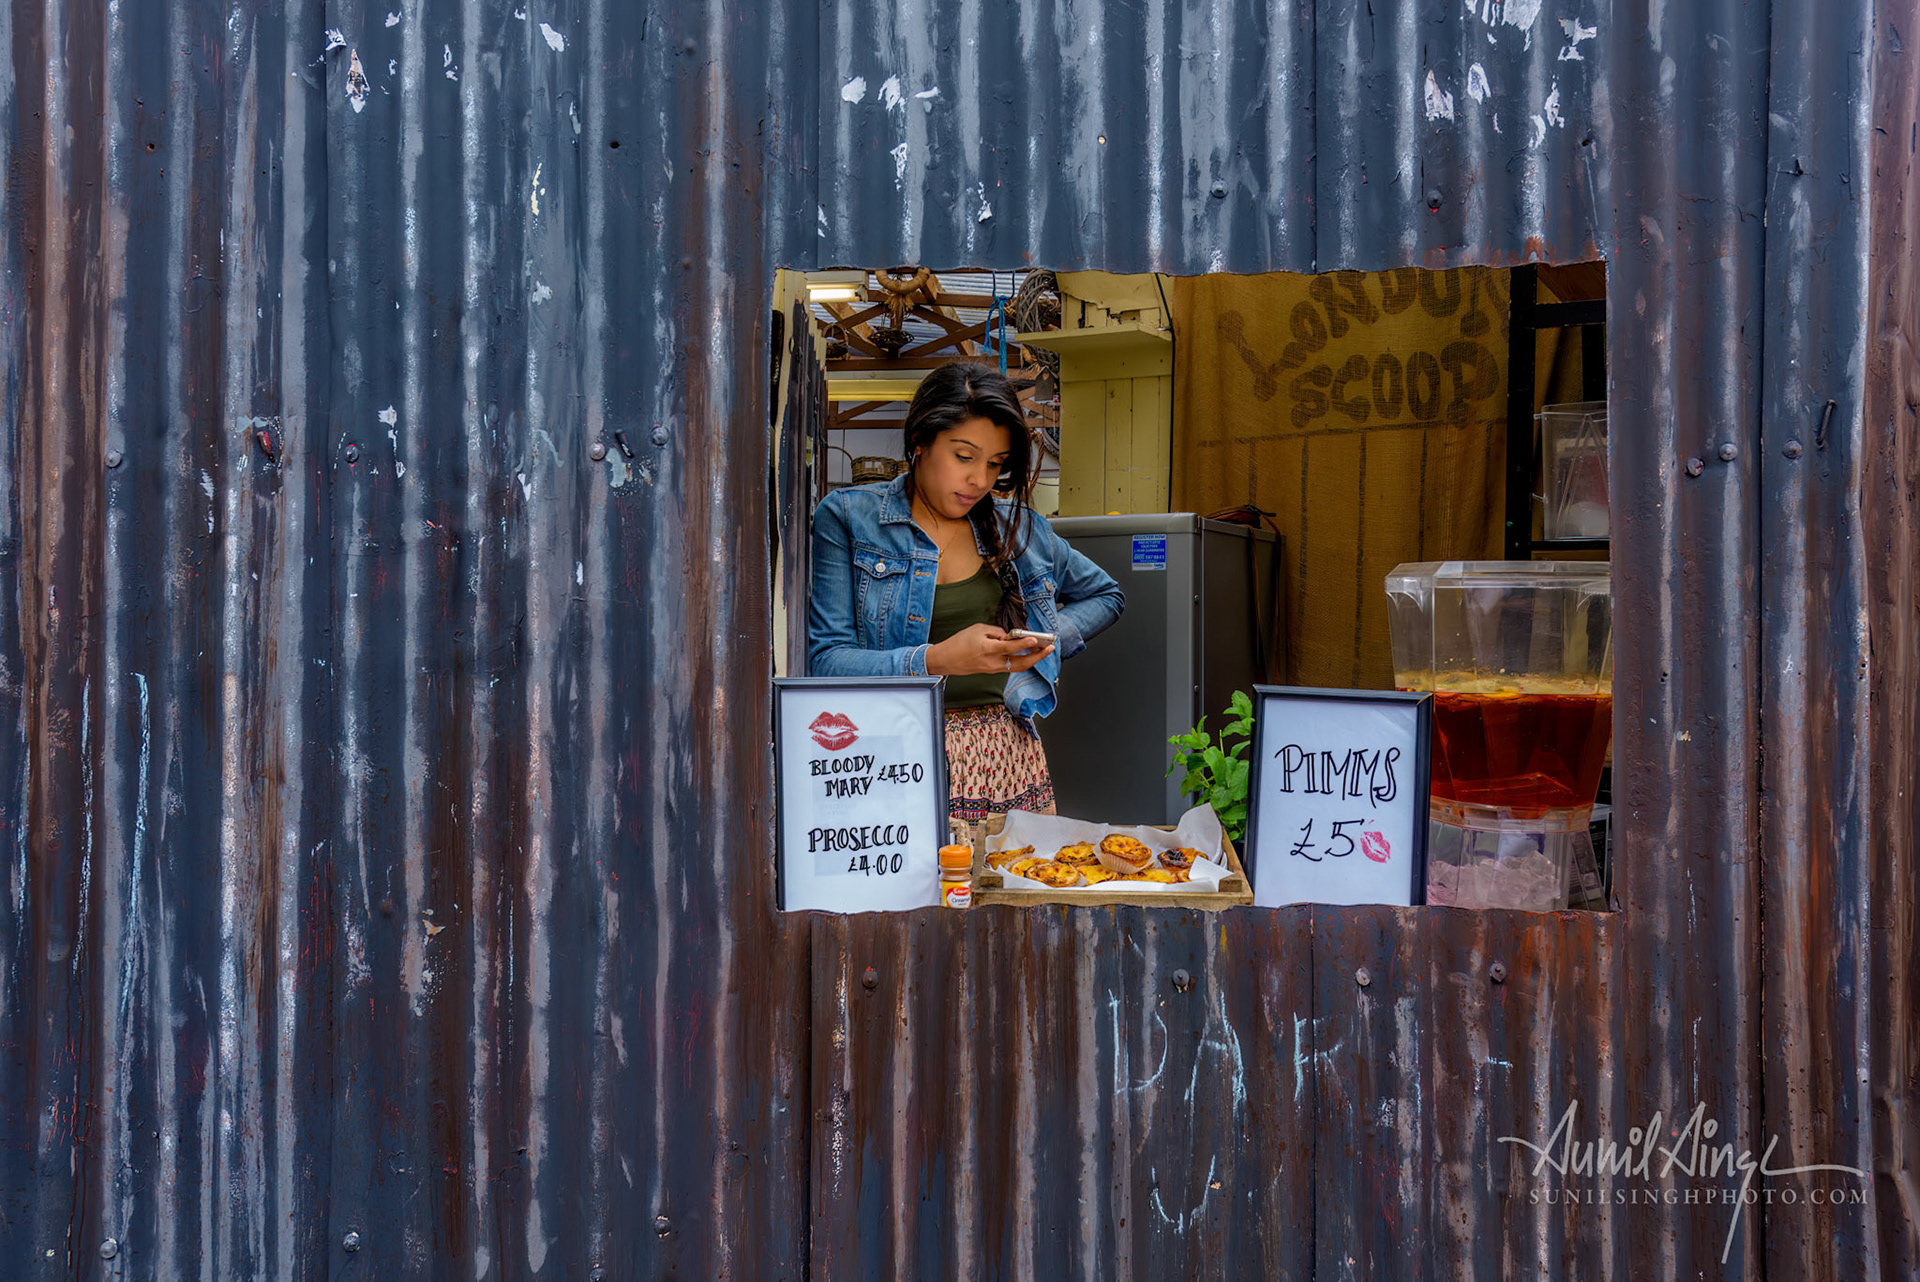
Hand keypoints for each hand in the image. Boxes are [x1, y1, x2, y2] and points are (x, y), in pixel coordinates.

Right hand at [926, 624, 1055, 675]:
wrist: (946, 660)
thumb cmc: (960, 642)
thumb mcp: (977, 629)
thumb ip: (997, 632)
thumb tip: (1011, 636)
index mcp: (987, 649)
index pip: (1009, 647)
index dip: (1024, 644)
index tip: (1036, 639)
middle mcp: (993, 662)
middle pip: (1020, 663)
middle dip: (1037, 656)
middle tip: (1050, 647)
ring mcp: (994, 669)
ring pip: (1018, 666)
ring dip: (1033, 659)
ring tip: (1043, 650)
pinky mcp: (993, 671)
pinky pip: (1012, 666)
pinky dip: (1022, 660)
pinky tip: (1029, 653)